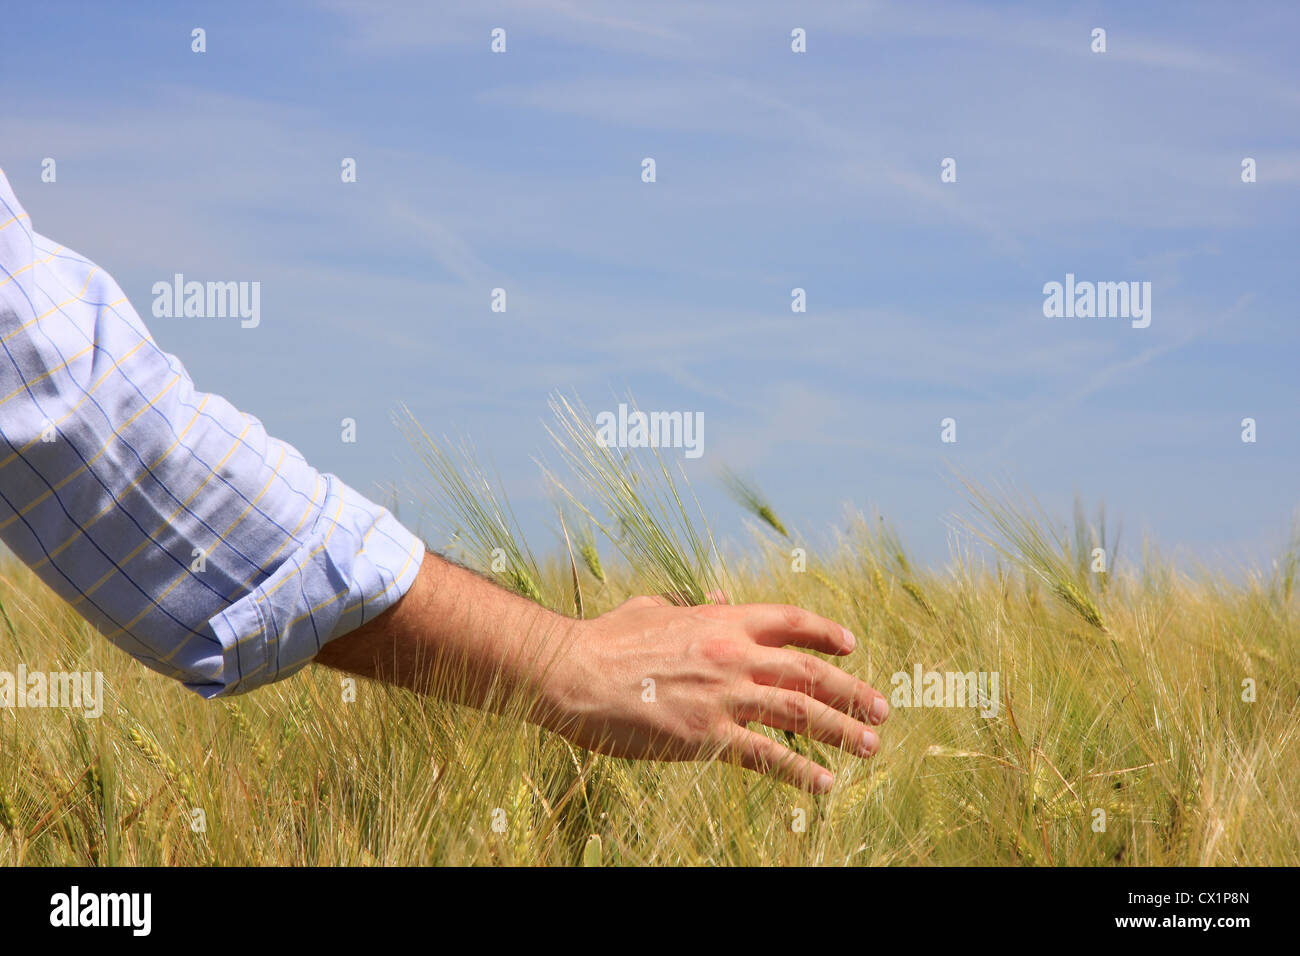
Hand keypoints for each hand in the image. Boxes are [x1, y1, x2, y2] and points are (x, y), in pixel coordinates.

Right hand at [537, 594, 888, 793]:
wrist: (573, 671)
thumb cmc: (605, 639)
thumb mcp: (654, 608)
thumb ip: (690, 604)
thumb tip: (714, 596)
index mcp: (720, 620)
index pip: (790, 622)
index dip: (825, 634)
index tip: (851, 646)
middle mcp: (732, 654)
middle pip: (808, 672)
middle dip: (850, 691)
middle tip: (881, 709)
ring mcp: (723, 696)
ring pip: (799, 713)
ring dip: (841, 730)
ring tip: (869, 746)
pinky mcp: (707, 736)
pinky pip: (766, 755)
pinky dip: (800, 769)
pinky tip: (823, 782)